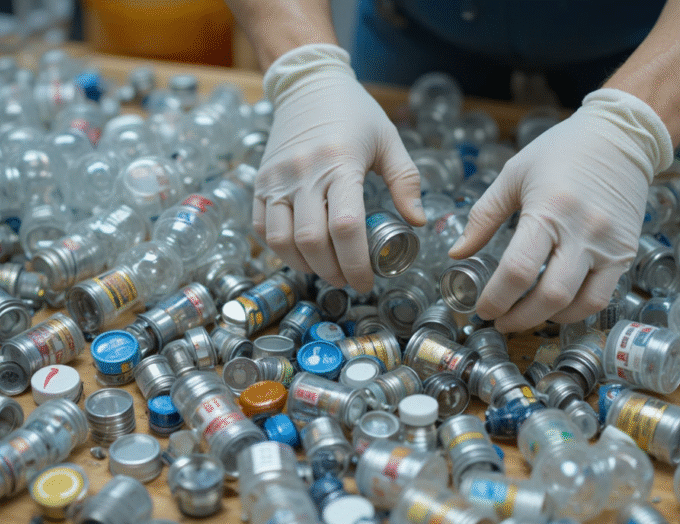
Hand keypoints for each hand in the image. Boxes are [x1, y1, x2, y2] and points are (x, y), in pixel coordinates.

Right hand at [255, 44, 424, 292]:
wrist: (308, 84)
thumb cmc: (355, 114)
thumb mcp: (389, 141)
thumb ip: (406, 181)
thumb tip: (418, 222)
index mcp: (341, 163)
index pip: (346, 226)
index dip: (357, 263)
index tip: (368, 281)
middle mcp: (304, 172)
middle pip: (312, 241)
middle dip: (333, 271)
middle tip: (350, 281)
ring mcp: (277, 178)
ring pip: (281, 239)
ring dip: (304, 265)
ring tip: (326, 271)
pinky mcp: (261, 182)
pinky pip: (261, 227)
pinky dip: (279, 249)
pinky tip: (302, 254)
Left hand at [448, 88, 672, 331]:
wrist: (622, 136)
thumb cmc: (562, 151)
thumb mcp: (514, 174)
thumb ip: (483, 217)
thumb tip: (457, 254)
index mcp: (549, 210)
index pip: (518, 270)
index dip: (495, 298)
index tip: (480, 308)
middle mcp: (583, 232)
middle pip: (550, 296)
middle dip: (519, 318)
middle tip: (499, 321)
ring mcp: (608, 246)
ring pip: (580, 304)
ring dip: (548, 320)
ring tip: (525, 316)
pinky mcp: (626, 253)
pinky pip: (602, 297)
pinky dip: (575, 310)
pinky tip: (555, 307)